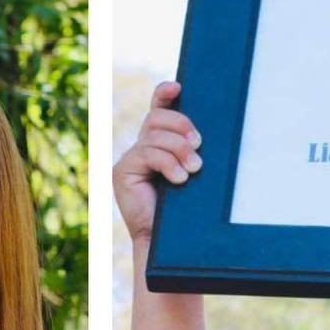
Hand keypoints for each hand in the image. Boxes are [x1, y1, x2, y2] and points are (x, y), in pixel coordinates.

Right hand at [112, 81, 202, 245]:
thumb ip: (193, 151)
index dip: (165, 93)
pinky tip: (180, 179)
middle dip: (181, 125)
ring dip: (179, 149)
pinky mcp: (122, 172)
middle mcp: (142, 146)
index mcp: (159, 143)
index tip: (179, 87)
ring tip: (194, 170)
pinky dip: (168, 164)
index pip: (158, 107)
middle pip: (157, 117)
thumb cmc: (186, 210)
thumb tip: (207, 134)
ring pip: (155, 136)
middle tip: (199, 145)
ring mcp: (130, 159)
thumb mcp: (193, 173)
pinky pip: (148, 154)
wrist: (168, 242)